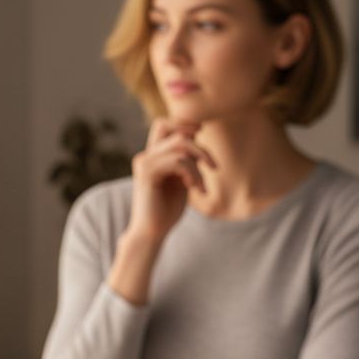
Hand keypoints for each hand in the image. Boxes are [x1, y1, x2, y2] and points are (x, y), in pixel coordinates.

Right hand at [127, 118, 216, 243]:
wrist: (151, 234)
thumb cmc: (166, 212)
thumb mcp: (181, 181)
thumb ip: (186, 162)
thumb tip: (197, 141)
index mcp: (153, 156)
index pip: (166, 125)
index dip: (186, 127)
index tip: (203, 145)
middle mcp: (146, 156)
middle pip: (176, 130)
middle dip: (200, 146)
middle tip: (213, 167)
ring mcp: (144, 163)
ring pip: (181, 144)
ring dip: (198, 165)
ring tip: (200, 187)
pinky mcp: (147, 173)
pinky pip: (178, 161)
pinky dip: (192, 173)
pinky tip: (193, 189)